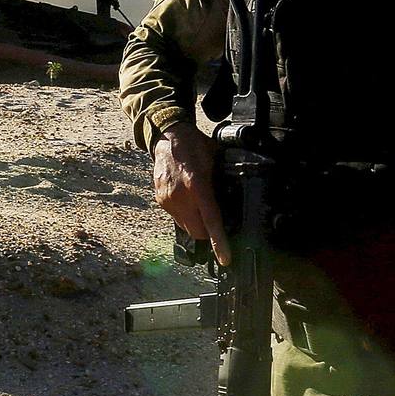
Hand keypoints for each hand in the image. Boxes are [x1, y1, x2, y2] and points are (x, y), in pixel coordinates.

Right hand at [152, 122, 229, 265]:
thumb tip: (234, 201)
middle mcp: (180, 196)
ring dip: (196, 224)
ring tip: (200, 205)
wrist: (168, 137)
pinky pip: (176, 218)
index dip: (219, 242)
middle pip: (197, 232)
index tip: (225, 258)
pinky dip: (186, 215)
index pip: (211, 221)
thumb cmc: (194, 146)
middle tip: (216, 221)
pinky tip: (189, 199)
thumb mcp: (215, 161)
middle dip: (208, 233)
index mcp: (197, 186)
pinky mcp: (160, 200)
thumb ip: (221, 183)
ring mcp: (168, 200)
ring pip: (186, 227)